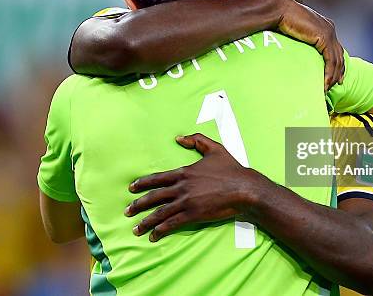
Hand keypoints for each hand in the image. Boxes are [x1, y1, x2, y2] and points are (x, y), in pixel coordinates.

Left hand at [125, 134, 260, 241]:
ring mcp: (186, 202)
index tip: (132, 188)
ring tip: (135, 228)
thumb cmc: (231, 169)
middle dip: (138, 205)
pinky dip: (161, 230)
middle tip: (127, 211)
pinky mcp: (193, 215)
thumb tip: (179, 137)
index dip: (143, 183)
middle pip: (154, 197)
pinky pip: (172, 223)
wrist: (244, 189)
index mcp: (184, 172)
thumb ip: (197, 141)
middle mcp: (182, 187)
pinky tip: (153, 235)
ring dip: (146, 221)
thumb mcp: (215, 149)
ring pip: (160, 212)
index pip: (158, 178)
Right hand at [277, 0, 344, 90]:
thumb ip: (303, 39)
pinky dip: (329, 73)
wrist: (280, 10)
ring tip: (327, 88)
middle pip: (339, 55)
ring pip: (336, 59)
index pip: (335, 48)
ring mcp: (329, 32)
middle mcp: (330, 28)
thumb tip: (298, 49)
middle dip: (338, 72)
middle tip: (335, 85)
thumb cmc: (282, 20)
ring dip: (332, 76)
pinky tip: (325, 83)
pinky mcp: (325, 37)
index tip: (336, 77)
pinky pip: (331, 60)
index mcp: (325, 26)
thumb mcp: (297, 31)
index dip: (337, 63)